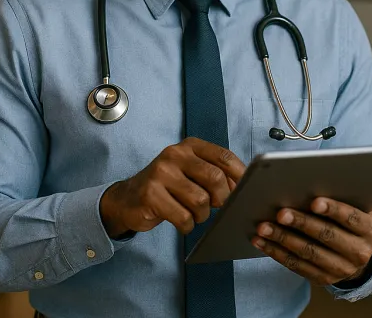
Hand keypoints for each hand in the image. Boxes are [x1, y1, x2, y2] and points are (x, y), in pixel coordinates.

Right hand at [100, 137, 244, 238]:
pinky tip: (181, 221)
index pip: (224, 157)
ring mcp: (161, 173)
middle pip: (215, 178)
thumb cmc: (168, 186)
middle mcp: (175, 154)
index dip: (239, 177)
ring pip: (200, 200)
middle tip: (215, 206)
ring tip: (194, 214)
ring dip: (202, 215)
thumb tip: (243, 187)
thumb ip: (214, 173)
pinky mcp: (151, 194)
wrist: (128, 198)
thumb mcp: (191, 171)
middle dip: (222, 199)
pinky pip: (183, 217)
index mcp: (189, 146)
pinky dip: (187, 225)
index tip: (243, 191)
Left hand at [252, 197, 371, 286]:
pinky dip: (277, 253)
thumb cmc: (351, 217)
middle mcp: (359, 252)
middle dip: (302, 223)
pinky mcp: (323, 278)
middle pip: (327, 236)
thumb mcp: (359, 204)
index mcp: (370, 229)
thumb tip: (341, 171)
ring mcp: (341, 269)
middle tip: (280, 212)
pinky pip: (297, 266)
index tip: (314, 201)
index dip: (333, 210)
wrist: (356, 254)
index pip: (351, 218)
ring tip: (263, 226)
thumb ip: (351, 190)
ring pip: (309, 252)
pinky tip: (262, 241)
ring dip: (283, 238)